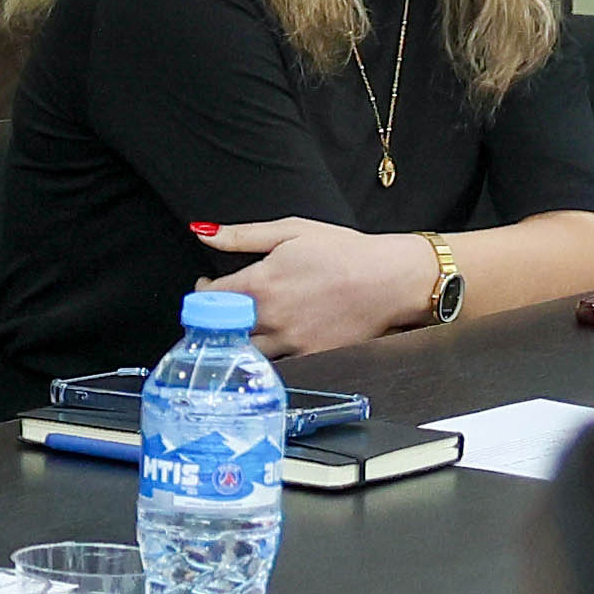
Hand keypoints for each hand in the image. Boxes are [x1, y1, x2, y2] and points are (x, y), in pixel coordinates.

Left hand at [196, 217, 442, 355]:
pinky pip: (278, 363)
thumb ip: (241, 235)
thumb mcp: (291, 230)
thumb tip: (203, 232)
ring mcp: (290, 342)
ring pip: (246, 351)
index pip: (209, 298)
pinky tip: (278, 338)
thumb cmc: (345, 252)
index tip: (208, 288)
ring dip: (240, 340)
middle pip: (223, 328)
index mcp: (260, 284)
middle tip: (225, 310)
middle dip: (218, 318)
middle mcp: (271, 318)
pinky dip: (270, 354)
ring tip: (249, 326)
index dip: (202, 293)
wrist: (390, 279)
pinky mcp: (310, 357)